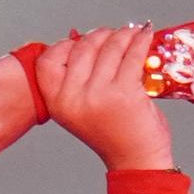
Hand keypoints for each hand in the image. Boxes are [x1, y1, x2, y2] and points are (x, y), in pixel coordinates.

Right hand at [36, 27, 171, 172]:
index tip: (83, 40)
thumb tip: (86, 39)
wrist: (136, 161)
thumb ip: (77, 80)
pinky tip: (146, 35)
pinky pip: (132, 55)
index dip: (66, 45)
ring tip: (133, 32)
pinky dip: (140, 40)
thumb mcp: (81, 109)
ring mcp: (98, 94)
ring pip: (109, 48)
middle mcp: (73, 98)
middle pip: (82, 48)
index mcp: (57, 102)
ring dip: (123, 34)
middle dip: (100, 35)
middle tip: (115, 34)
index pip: (48, 60)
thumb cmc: (112, 133)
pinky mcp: (125, 92)